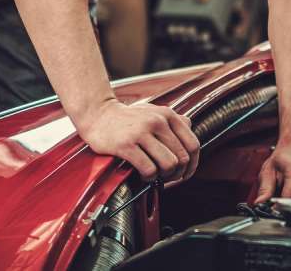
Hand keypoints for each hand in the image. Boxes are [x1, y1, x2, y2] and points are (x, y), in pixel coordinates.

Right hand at [77, 99, 199, 182]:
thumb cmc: (127, 118)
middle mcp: (157, 121)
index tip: (186, 173)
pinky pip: (148, 169)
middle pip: (182, 158)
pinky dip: (149, 178)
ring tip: (154, 175)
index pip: (193, 144)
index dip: (193, 164)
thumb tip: (190, 127)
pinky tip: (143, 174)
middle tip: (167, 178)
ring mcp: (141, 132)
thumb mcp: (153, 111)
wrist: (97, 114)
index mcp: (167, 115)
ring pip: (168, 165)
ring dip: (163, 176)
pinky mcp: (126, 145)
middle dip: (177, 173)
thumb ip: (173, 119)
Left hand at [253, 144, 290, 202]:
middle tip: (274, 198)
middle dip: (283, 205)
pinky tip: (290, 191)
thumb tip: (260, 203)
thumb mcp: (269, 169)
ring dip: (289, 203)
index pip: (288, 199)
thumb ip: (265, 188)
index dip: (278, 206)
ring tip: (283, 191)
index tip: (270, 208)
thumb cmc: (284, 156)